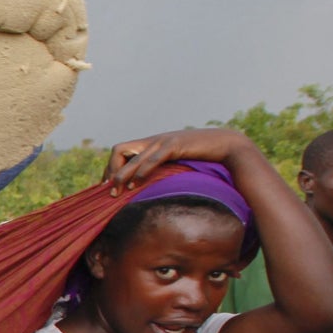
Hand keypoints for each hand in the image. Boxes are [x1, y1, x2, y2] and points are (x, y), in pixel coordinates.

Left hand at [102, 128, 251, 194]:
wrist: (225, 143)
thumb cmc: (201, 156)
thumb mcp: (174, 162)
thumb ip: (160, 169)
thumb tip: (146, 187)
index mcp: (150, 143)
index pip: (120, 151)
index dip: (110, 168)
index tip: (107, 186)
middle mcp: (153, 140)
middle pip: (119, 150)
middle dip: (111, 171)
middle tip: (110, 192)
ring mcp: (163, 141)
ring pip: (132, 155)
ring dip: (121, 175)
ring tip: (117, 191)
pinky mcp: (175, 145)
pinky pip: (153, 158)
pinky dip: (142, 171)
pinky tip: (135, 183)